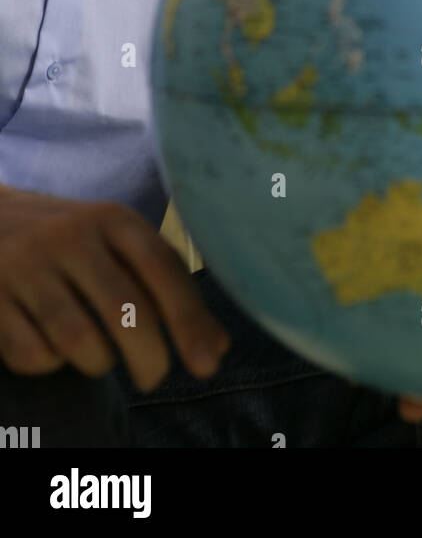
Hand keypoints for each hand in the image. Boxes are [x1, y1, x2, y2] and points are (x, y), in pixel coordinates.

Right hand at [0, 186, 229, 390]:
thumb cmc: (74, 242)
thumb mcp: (119, 244)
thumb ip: (167, 287)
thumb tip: (217, 348)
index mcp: (113, 219)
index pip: (163, 268)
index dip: (190, 320)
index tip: (207, 364)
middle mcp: (72, 237)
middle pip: (125, 309)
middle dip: (150, 357)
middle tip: (154, 378)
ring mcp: (28, 267)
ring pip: (79, 339)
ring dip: (99, 363)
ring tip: (101, 359)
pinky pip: (33, 354)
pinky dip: (50, 365)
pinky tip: (53, 350)